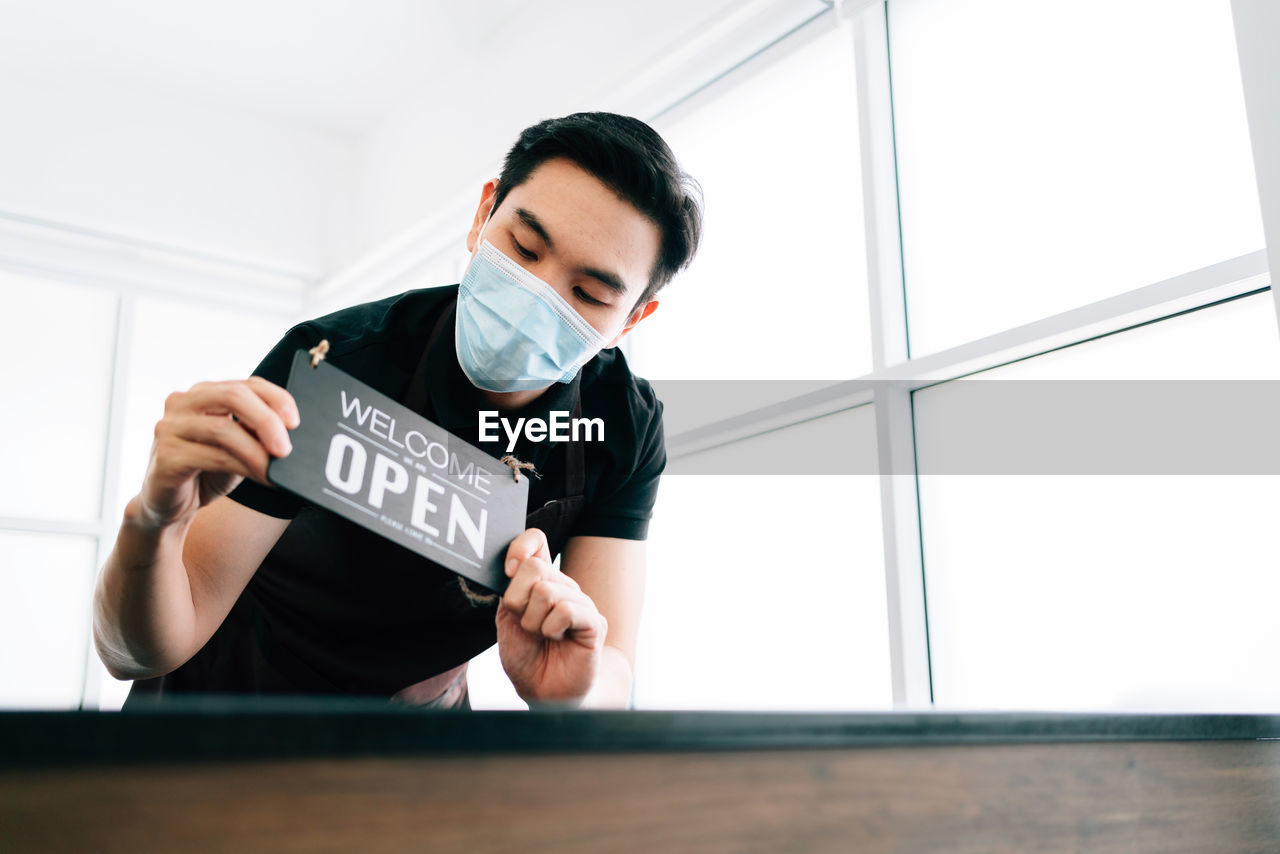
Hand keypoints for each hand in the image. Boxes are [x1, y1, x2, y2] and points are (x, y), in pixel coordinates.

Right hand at [132, 377, 298, 530]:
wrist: (170, 504)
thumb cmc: (207, 469)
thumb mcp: (238, 445)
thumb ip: (255, 431)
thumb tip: (290, 432)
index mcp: (204, 393)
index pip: (246, 384)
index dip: (276, 399)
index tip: (295, 422)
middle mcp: (183, 402)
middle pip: (233, 396)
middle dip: (266, 421)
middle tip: (286, 448)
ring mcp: (169, 427)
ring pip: (223, 429)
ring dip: (256, 452)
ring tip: (274, 470)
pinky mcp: (166, 455)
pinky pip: (211, 456)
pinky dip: (242, 467)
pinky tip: (259, 478)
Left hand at [496, 528, 608, 704]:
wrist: (544, 692)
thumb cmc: (527, 657)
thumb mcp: (507, 620)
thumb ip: (511, 590)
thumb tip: (517, 564)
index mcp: (541, 581)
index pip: (536, 540)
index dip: (520, 546)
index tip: (509, 570)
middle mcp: (563, 586)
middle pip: (535, 567)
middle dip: (518, 601)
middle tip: (525, 624)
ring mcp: (581, 602)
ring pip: (547, 591)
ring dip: (533, 621)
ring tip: (541, 636)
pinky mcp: (593, 623)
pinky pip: (566, 610)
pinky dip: (551, 628)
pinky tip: (556, 639)